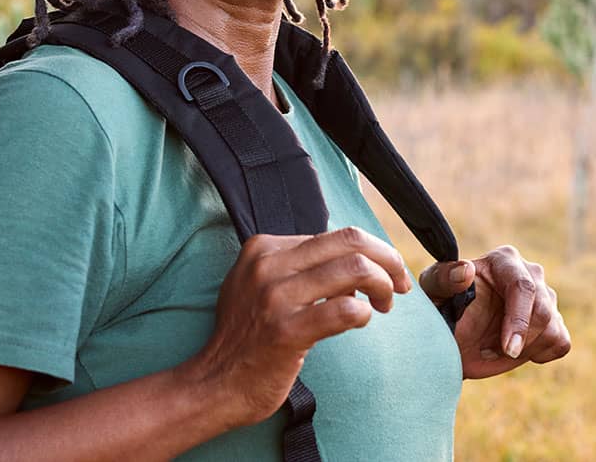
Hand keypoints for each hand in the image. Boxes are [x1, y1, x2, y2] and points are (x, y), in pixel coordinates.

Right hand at [183, 226, 411, 426]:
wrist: (216, 381)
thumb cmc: (246, 335)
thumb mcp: (256, 282)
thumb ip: (293, 265)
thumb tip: (348, 257)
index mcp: (262, 247)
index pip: (333, 234)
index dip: (369, 249)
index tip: (385, 270)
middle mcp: (267, 264)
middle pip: (348, 242)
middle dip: (387, 259)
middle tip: (399, 282)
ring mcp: (275, 296)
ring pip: (353, 269)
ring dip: (382, 285)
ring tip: (384, 305)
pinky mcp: (286, 331)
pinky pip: (344, 310)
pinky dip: (364, 313)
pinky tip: (361, 321)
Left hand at [419, 246, 570, 378]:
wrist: (452, 332)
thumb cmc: (440, 303)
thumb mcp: (433, 290)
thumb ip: (444, 277)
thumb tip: (467, 270)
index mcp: (503, 259)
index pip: (523, 286)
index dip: (518, 320)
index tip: (508, 348)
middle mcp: (529, 273)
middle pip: (543, 311)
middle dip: (520, 340)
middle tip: (492, 351)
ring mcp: (545, 297)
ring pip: (552, 329)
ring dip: (523, 348)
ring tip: (493, 346)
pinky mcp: (553, 321)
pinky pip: (561, 342)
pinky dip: (538, 353)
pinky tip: (513, 348)